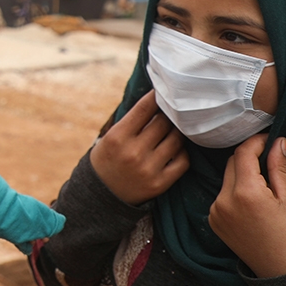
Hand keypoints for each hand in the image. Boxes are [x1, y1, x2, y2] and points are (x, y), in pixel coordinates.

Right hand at [90, 90, 188, 205]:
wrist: (103, 194)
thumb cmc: (108, 158)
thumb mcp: (110, 137)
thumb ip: (132, 121)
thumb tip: (157, 100)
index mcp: (118, 137)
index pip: (144, 108)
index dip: (156, 96)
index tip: (163, 91)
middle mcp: (133, 152)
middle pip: (163, 123)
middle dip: (168, 115)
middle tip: (171, 111)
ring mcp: (148, 169)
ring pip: (176, 140)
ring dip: (177, 132)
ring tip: (173, 130)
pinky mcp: (160, 183)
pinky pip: (183, 160)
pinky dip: (181, 152)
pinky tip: (174, 149)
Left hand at [209, 135, 285, 277]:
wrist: (285, 273)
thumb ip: (279, 168)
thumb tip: (277, 142)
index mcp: (245, 193)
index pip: (243, 154)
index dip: (257, 142)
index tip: (270, 139)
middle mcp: (223, 201)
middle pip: (232, 164)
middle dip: (250, 157)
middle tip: (271, 157)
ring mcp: (215, 212)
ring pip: (226, 179)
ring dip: (242, 174)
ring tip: (265, 181)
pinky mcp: (214, 222)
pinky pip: (222, 196)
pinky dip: (235, 190)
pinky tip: (253, 197)